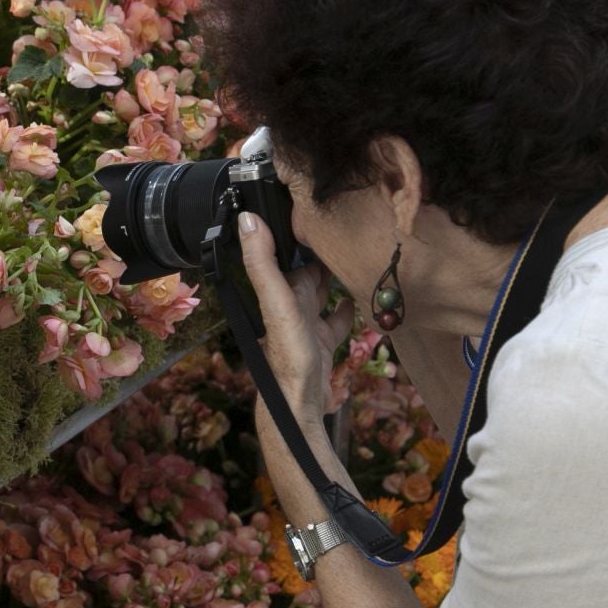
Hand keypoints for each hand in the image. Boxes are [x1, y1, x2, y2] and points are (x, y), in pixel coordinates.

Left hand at [236, 211, 353, 418]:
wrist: (300, 404)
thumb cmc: (288, 354)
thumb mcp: (276, 302)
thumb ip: (263, 263)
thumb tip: (248, 218)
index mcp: (277, 290)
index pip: (285, 251)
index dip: (294, 229)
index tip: (309, 203)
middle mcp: (290, 302)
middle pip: (305, 267)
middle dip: (319, 248)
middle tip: (342, 223)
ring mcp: (307, 321)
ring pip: (322, 289)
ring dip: (334, 274)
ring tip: (355, 251)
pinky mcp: (324, 341)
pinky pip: (337, 317)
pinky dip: (347, 305)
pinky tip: (359, 295)